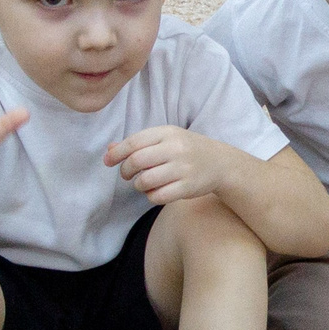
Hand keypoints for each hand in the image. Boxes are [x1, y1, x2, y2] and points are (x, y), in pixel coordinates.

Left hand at [105, 126, 230, 204]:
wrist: (220, 163)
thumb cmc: (186, 150)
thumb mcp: (165, 139)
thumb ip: (138, 144)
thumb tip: (109, 150)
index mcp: (167, 133)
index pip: (133, 142)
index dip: (116, 153)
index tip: (108, 162)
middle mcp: (175, 148)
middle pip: (136, 161)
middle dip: (125, 171)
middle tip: (127, 175)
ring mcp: (183, 168)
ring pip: (145, 181)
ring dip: (138, 185)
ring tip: (143, 183)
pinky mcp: (188, 187)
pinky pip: (158, 196)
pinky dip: (151, 196)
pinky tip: (156, 191)